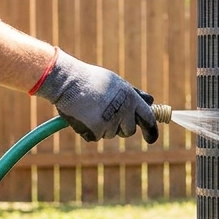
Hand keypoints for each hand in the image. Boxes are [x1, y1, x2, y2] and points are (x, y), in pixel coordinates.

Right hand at [33, 50, 158, 142]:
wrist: (67, 81)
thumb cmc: (91, 80)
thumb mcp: (116, 82)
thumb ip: (134, 94)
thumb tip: (151, 101)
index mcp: (131, 98)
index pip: (148, 119)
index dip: (151, 131)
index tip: (151, 138)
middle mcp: (123, 111)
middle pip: (129, 131)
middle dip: (121, 127)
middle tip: (107, 114)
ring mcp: (110, 123)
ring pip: (111, 134)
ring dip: (104, 127)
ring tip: (91, 109)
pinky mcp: (95, 131)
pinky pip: (96, 137)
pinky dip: (90, 130)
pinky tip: (83, 115)